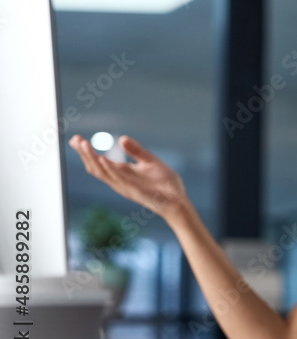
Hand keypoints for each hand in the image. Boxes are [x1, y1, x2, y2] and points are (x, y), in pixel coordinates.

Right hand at [69, 134, 189, 221]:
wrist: (178, 200)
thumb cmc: (165, 184)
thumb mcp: (150, 162)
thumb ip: (136, 151)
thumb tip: (121, 139)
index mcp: (122, 173)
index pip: (99, 162)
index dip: (86, 152)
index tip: (76, 139)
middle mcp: (119, 181)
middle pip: (95, 167)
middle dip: (84, 154)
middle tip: (75, 139)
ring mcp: (125, 187)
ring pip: (103, 173)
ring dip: (92, 158)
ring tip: (84, 144)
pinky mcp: (134, 191)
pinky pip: (118, 179)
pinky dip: (109, 169)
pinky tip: (103, 158)